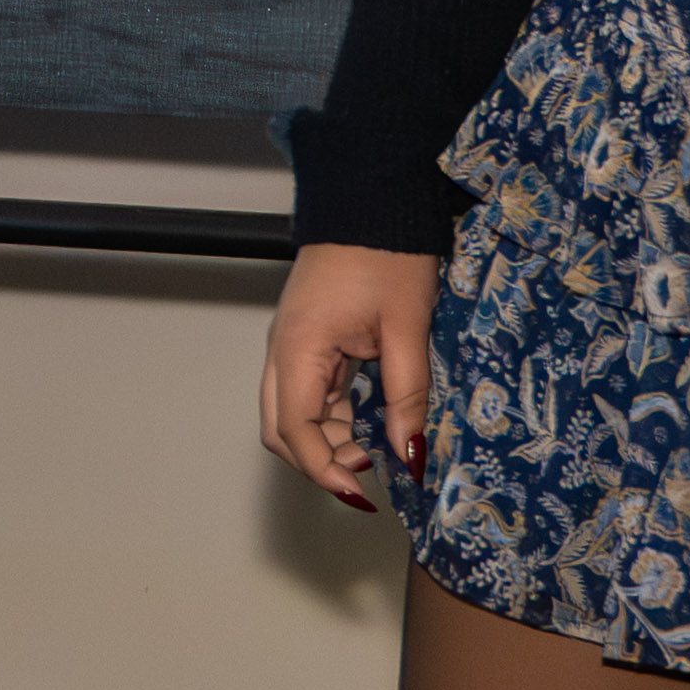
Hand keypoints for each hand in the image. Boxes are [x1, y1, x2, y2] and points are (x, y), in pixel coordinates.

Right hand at [259, 243, 438, 511]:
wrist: (372, 197)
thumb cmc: (386, 251)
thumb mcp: (406, 328)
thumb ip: (406, 396)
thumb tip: (408, 453)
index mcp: (299, 349)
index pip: (294, 432)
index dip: (325, 470)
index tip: (362, 492)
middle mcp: (284, 350)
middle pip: (281, 430)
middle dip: (321, 460)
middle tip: (371, 470)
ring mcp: (292, 344)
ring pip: (294, 413)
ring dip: (330, 437)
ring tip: (381, 440)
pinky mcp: (308, 338)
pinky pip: (310, 390)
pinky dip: (335, 412)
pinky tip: (372, 413)